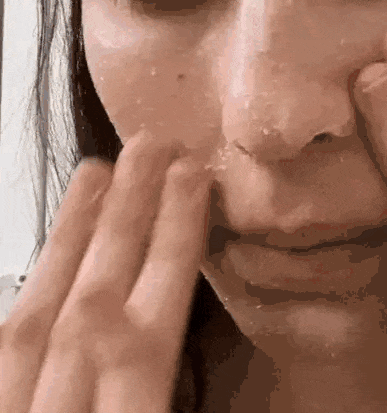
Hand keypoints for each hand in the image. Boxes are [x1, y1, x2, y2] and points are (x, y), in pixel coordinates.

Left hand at [0, 129, 211, 412]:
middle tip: (150, 147)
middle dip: (125, 220)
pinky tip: (48, 254)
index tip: (192, 179)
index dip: (170, 250)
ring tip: (98, 171)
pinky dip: (28, 290)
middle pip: (89, 314)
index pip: (145, 339)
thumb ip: (183, 390)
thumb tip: (209, 321)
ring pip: (31, 325)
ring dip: (70, 238)